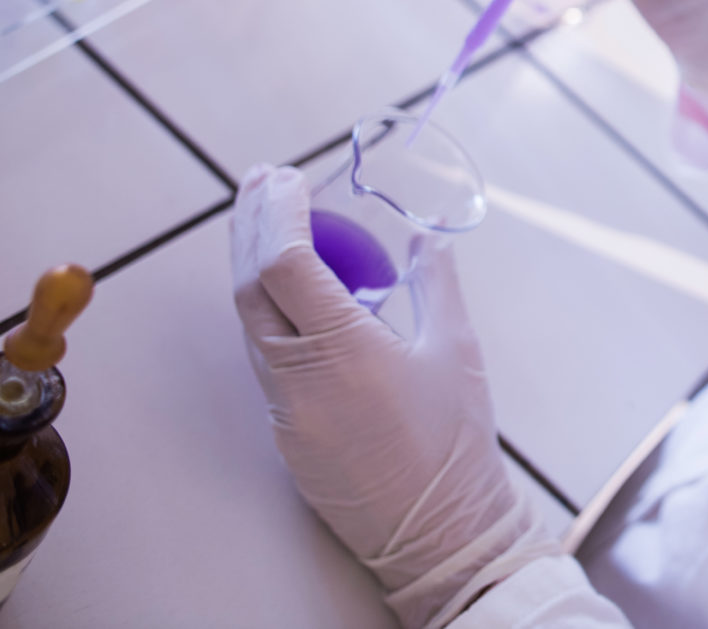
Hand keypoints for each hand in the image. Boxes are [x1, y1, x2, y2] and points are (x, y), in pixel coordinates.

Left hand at [231, 164, 551, 628]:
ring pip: (250, 320)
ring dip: (253, 263)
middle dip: (252, 225)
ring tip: (267, 218)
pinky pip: (264, 352)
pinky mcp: (284, 429)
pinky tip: (288, 285)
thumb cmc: (455, 443)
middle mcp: (299, 377)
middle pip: (250, 286)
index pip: (287, 265)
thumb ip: (435, 284)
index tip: (289, 177)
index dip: (281, 214)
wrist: (438, 531)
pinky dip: (268, 305)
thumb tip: (425, 239)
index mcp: (343, 351)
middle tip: (261, 180)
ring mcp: (284, 406)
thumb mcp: (457, 350)